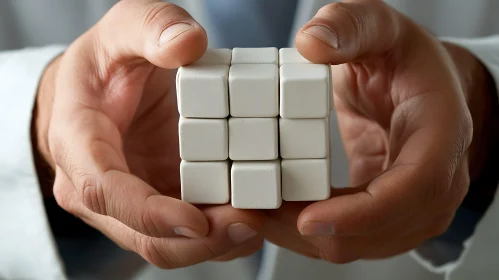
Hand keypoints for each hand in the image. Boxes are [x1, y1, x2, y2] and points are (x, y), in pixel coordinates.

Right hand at [34, 0, 263, 267]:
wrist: (98, 91)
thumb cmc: (106, 62)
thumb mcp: (124, 29)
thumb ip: (151, 27)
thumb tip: (187, 43)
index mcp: (79, 142)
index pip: (104, 190)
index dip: (150, 214)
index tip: (196, 221)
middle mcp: (97, 186)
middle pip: (142, 235)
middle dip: (197, 240)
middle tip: (250, 224)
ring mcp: (128, 203)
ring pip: (167, 245)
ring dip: (214, 244)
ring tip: (259, 223)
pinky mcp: (156, 205)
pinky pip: (186, 234)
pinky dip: (219, 235)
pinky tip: (251, 218)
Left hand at [262, 0, 493, 261]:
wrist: (418, 88)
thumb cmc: (405, 59)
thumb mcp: (381, 27)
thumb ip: (350, 26)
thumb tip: (312, 43)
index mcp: (441, 132)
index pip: (414, 188)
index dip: (363, 213)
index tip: (309, 218)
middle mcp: (435, 180)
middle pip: (380, 231)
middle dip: (312, 231)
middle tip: (252, 215)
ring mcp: (411, 203)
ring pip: (359, 243)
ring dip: (301, 237)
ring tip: (251, 215)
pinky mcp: (384, 212)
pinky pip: (347, 234)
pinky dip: (305, 230)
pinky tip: (270, 213)